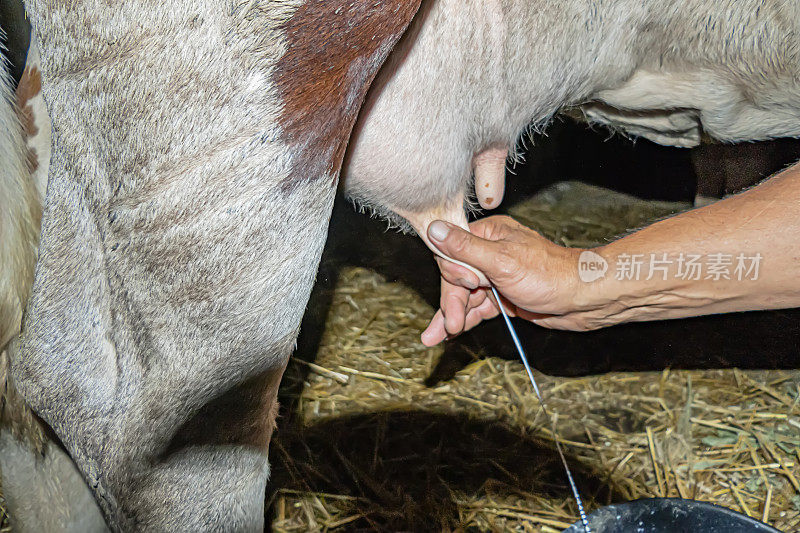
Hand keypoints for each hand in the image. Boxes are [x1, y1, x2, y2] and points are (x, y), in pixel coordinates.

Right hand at [420, 215, 589, 345]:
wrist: (582, 300)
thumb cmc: (550, 276)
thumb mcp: (502, 260)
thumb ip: (465, 248)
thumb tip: (435, 229)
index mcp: (489, 235)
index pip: (452, 252)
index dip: (454, 275)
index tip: (467, 287)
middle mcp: (489, 253)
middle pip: (456, 278)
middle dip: (452, 302)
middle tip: (451, 324)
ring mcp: (496, 276)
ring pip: (464, 296)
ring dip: (452, 315)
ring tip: (435, 337)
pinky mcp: (503, 296)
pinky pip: (477, 308)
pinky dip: (465, 319)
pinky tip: (450, 331)